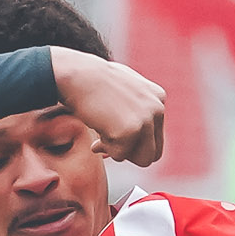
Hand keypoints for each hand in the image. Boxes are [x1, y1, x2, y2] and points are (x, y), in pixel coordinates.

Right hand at [47, 46, 169, 164]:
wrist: (77, 75)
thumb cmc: (91, 80)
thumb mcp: (121, 88)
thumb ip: (133, 108)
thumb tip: (134, 136)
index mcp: (157, 97)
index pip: (155, 136)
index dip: (134, 143)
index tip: (114, 135)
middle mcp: (157, 108)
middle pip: (154, 152)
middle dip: (131, 153)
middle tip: (108, 142)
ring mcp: (145, 120)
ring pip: (143, 159)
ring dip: (120, 153)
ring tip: (102, 136)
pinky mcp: (130, 131)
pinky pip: (120, 155)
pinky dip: (105, 148)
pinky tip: (97, 128)